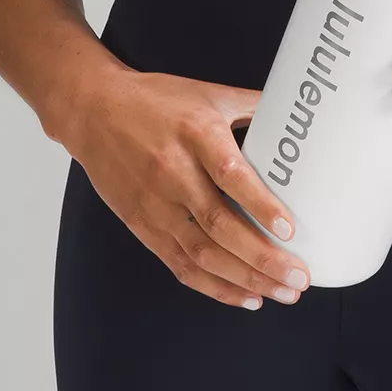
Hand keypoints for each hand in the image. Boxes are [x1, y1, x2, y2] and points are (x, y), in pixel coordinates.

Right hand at [70, 67, 312, 308]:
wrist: (93, 111)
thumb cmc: (155, 100)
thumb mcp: (208, 93)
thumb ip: (252, 106)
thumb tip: (296, 114)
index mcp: (196, 135)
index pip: (232, 175)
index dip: (260, 205)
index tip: (289, 230)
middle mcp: (174, 173)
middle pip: (220, 225)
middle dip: (262, 258)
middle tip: (298, 278)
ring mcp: (156, 204)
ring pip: (202, 253)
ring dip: (244, 279)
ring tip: (280, 292)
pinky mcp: (142, 225)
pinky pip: (180, 264)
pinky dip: (213, 286)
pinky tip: (244, 296)